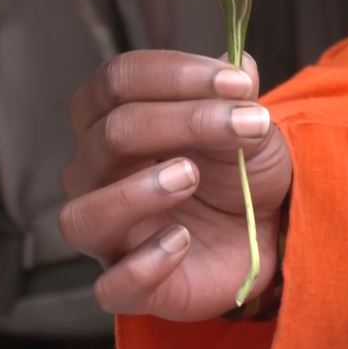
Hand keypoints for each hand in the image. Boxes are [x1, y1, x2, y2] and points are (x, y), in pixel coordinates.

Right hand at [60, 50, 292, 320]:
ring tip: (189, 177)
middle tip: (244, 124)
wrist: (265, 231)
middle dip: (182, 121)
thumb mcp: (247, 123)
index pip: (117, 80)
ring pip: (83, 215)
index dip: (176, 74)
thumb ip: (236, 95)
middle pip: (110, 134)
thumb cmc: (237, 170)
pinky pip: (110, 286)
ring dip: (135, 192)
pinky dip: (143, 264)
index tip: (240, 83)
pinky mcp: (129, 285)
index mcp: (113, 119)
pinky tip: (182, 242)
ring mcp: (108, 232)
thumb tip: (240, 62)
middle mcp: (95, 174)